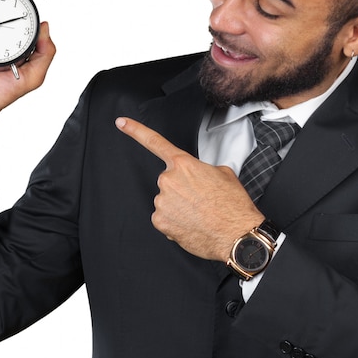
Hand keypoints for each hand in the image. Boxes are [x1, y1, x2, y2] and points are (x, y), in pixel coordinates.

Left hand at [116, 117, 264, 261]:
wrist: (236, 235)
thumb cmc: (233, 206)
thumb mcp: (224, 174)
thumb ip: (202, 168)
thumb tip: (199, 176)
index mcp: (183, 164)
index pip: (154, 142)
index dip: (135, 130)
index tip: (121, 123)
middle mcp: (168, 180)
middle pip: (168, 181)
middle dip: (181, 189)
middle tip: (201, 199)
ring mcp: (162, 201)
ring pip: (166, 201)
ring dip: (179, 206)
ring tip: (200, 214)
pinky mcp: (160, 221)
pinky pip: (164, 218)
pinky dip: (175, 222)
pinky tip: (191, 224)